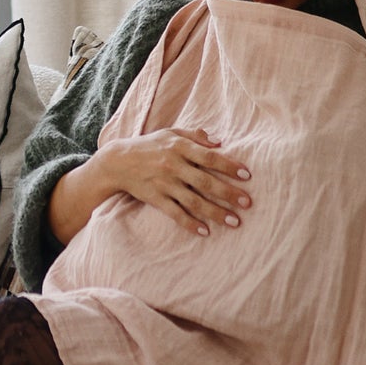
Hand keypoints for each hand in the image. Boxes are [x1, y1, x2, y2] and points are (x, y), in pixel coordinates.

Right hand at [49, 129, 251, 241]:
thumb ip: (195, 135)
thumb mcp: (170, 132)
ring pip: (194, 201)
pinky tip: (205, 231)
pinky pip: (175, 213)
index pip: (210, 157)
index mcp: (179, 147)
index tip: (247, 176)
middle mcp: (173, 166)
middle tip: (248, 203)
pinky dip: (190, 223)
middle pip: (205, 182)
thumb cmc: (149, 145)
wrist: (118, 162)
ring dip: (215, 212)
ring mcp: (164, 184)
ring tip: (234, 222)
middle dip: (228, 193)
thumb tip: (220, 142)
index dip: (229, 166)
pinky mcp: (155, 199)